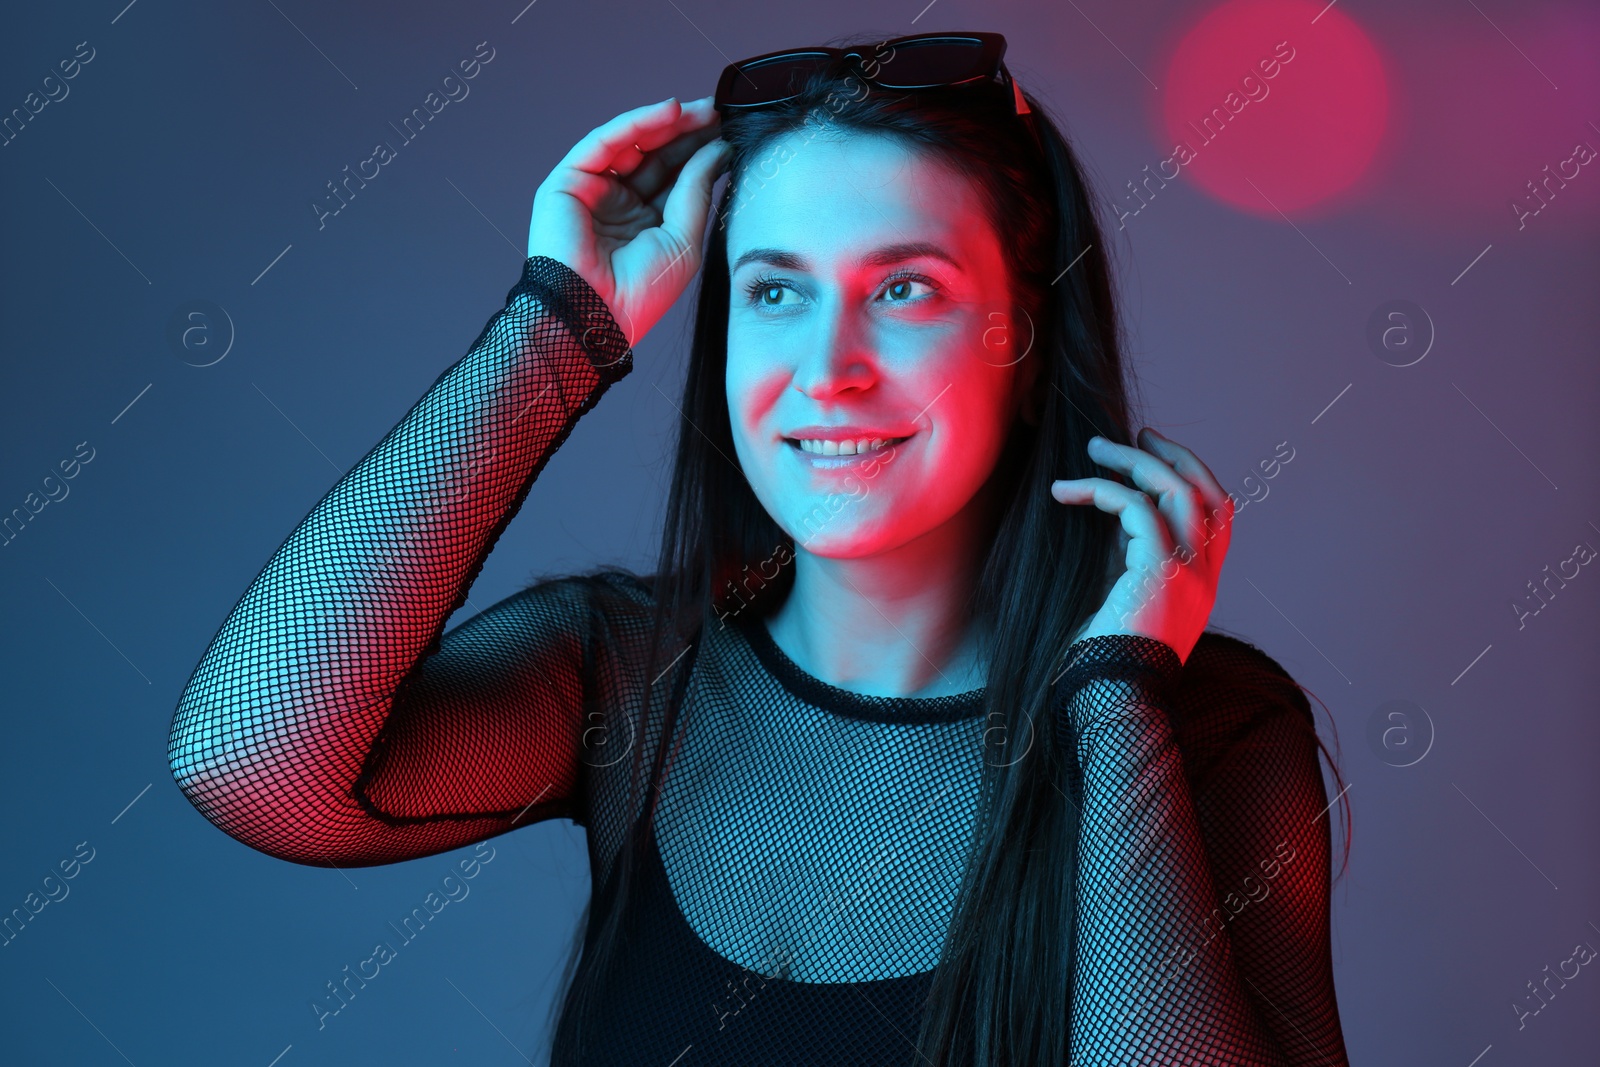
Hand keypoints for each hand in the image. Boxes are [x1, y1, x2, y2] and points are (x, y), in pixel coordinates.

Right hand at [527, 95, 730, 347]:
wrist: (596, 314)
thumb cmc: (641, 293)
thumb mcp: (685, 239)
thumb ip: (697, 191)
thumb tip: (720, 150)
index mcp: (646, 223)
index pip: (675, 177)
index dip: (700, 152)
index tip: (730, 132)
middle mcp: (619, 204)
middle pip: (657, 156)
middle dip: (688, 132)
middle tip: (719, 112)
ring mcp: (593, 191)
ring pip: (633, 144)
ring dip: (668, 123)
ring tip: (702, 110)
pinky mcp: (568, 182)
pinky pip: (605, 142)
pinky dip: (636, 124)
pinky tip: (669, 112)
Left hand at [1050, 428, 1234, 663]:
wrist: (1114, 701)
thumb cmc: (1105, 662)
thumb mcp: (1124, 602)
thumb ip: (1128, 562)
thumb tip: (1108, 514)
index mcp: (1203, 585)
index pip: (1218, 514)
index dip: (1192, 475)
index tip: (1155, 452)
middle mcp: (1206, 576)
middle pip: (1206, 492)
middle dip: (1170, 456)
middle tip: (1133, 435)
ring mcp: (1191, 573)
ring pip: (1175, 489)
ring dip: (1132, 461)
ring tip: (1093, 449)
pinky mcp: (1161, 572)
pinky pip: (1134, 507)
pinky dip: (1099, 489)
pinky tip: (1065, 492)